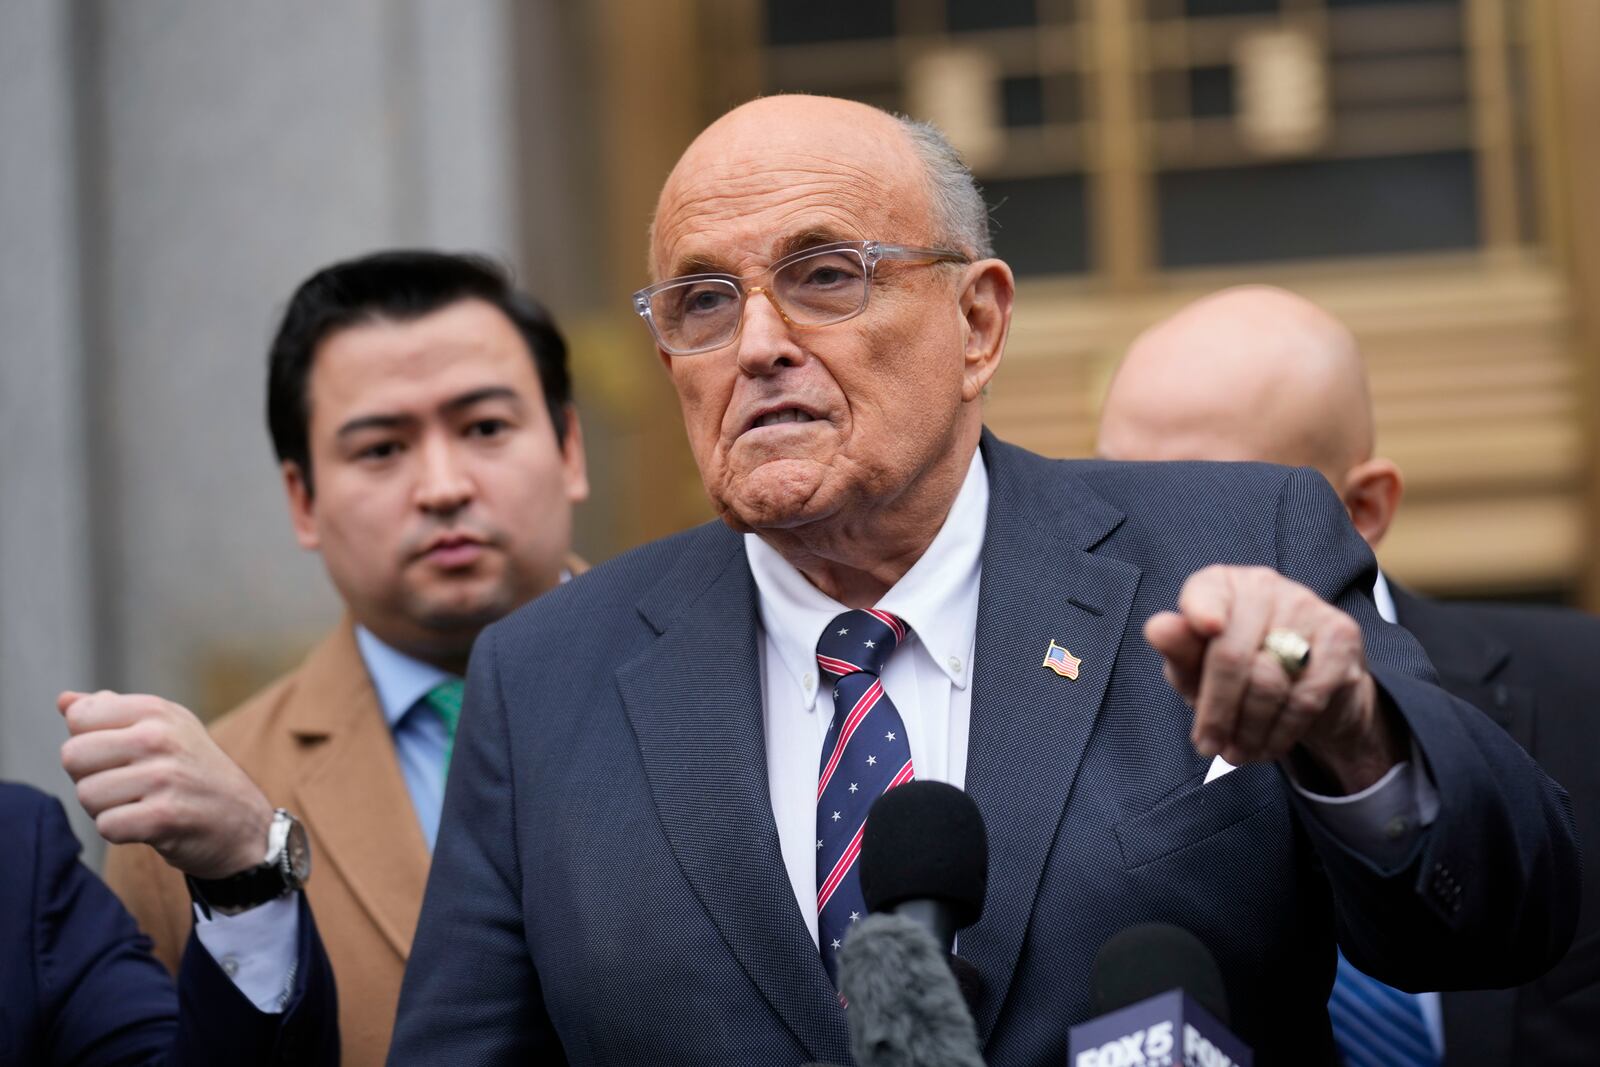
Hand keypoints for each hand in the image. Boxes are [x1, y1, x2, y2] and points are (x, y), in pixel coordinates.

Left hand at [58, 690, 274, 878]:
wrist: (243, 822)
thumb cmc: (194, 773)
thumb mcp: (165, 729)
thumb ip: (112, 712)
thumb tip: (64, 701)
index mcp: (156, 710)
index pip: (79, 717)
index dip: (88, 742)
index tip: (119, 755)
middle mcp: (160, 737)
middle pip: (72, 756)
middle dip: (89, 777)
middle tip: (124, 786)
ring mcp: (164, 776)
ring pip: (86, 794)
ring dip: (104, 808)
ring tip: (138, 805)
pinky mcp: (165, 816)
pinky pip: (107, 826)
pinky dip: (120, 832)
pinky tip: (147, 825)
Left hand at [1144, 565, 1402, 792]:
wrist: (1308, 690)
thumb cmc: (1235, 673)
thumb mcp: (1196, 667)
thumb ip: (1178, 650)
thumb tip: (1158, 628)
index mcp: (1222, 583)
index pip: (1205, 593)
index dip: (1202, 610)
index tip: (1207, 628)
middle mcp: (1265, 584)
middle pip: (1231, 652)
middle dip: (1217, 710)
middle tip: (1208, 746)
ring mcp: (1308, 607)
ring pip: (1268, 681)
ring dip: (1248, 730)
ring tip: (1236, 753)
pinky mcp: (1342, 637)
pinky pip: (1304, 697)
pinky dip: (1280, 732)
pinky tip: (1267, 748)